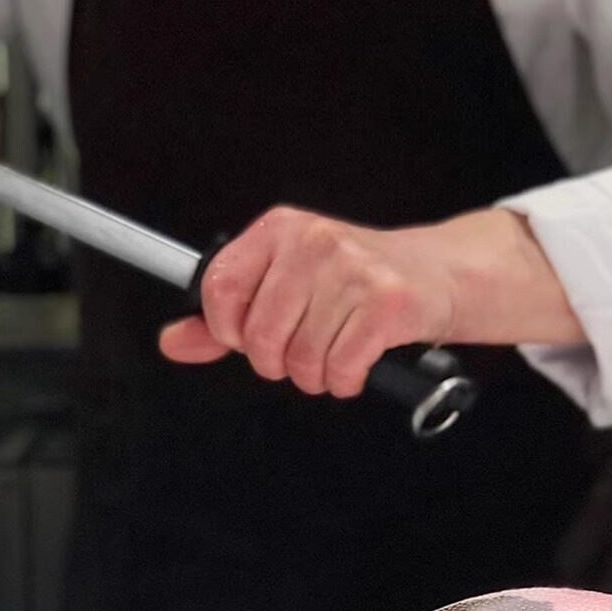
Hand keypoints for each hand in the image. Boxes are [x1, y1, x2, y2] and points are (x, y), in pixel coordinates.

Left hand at [159, 205, 584, 398]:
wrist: (438, 274)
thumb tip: (173, 342)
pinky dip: (345, 380)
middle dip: (278, 362)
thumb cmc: (356, 283)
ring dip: (317, 374)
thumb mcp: (285, 285)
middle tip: (303, 350)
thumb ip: (224, 318)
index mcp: (279, 229)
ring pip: (300, 359)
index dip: (230, 331)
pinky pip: (340, 369)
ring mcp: (352, 269)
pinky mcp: (386, 302)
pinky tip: (357, 363)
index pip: (220, 289)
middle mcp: (313, 241)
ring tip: (335, 352)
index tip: (249, 339)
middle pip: (260, 336)